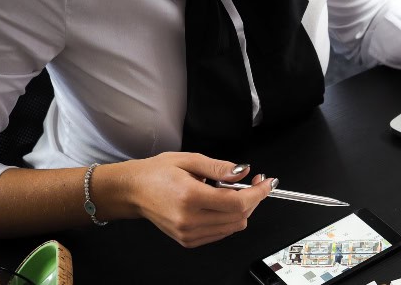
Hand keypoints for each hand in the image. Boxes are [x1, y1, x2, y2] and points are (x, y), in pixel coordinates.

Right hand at [110, 152, 273, 247]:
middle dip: (253, 199)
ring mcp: (189, 233)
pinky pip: (221, 233)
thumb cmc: (156, 173)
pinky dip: (229, 219)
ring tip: (234, 192)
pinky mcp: (188, 240)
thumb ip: (219, 167)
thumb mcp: (189, 160)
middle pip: (239, 216)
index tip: (267, 182)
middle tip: (254, 182)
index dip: (258, 193)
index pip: (237, 202)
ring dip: (242, 209)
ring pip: (233, 227)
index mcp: (190, 197)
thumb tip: (243, 171)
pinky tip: (221, 204)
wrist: (132, 191)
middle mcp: (190, 219)